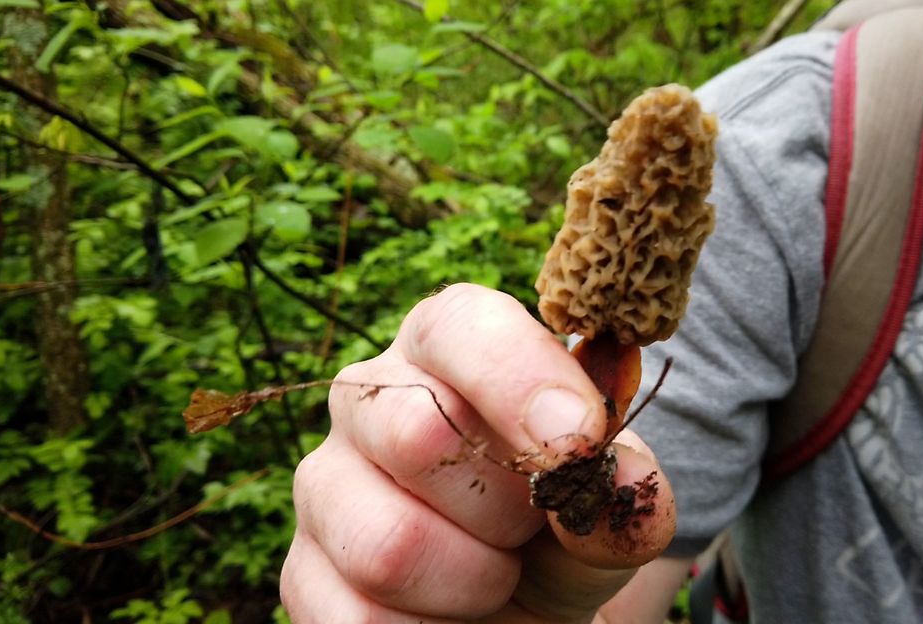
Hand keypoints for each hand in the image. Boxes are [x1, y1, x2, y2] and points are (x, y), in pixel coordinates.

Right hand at [280, 284, 676, 621]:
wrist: (524, 606)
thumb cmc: (563, 525)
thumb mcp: (610, 501)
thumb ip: (621, 490)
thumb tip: (609, 486)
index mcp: (449, 345)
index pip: (464, 327)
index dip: (522, 381)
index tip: (580, 443)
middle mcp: (370, 397)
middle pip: (416, 431)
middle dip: (506, 503)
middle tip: (533, 525)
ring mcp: (324, 485)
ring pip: (388, 543)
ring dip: (475, 583)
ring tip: (498, 576)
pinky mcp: (302, 573)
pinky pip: (361, 617)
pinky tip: (455, 615)